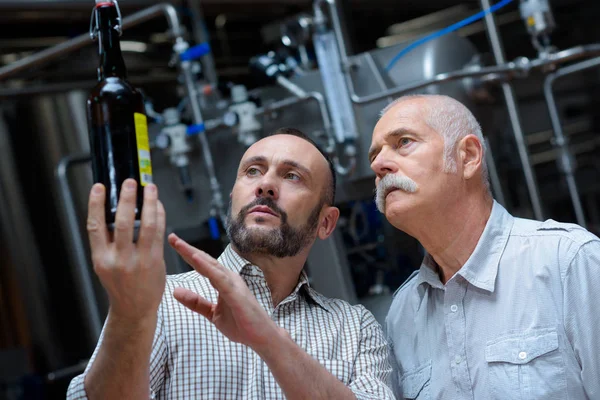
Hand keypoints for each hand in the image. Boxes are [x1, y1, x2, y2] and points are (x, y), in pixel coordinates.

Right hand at [87, 179, 165, 320]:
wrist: (135, 309)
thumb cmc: (120, 283)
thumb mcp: (105, 264)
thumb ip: (108, 241)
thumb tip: (115, 209)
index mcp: (100, 259)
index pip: (95, 226)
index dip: (95, 205)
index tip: (99, 187)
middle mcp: (118, 260)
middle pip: (121, 222)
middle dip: (126, 199)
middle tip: (130, 182)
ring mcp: (138, 261)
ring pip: (145, 225)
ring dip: (149, 203)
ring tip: (150, 188)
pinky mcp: (155, 261)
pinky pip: (159, 233)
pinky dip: (159, 216)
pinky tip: (158, 205)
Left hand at [168, 233, 278, 350]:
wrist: (261, 337)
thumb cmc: (241, 324)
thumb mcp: (213, 313)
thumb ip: (196, 302)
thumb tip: (175, 291)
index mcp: (223, 281)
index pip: (202, 265)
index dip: (187, 254)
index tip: (174, 243)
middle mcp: (228, 278)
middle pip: (205, 260)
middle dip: (188, 249)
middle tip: (172, 238)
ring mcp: (233, 284)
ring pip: (211, 265)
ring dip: (194, 254)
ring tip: (179, 244)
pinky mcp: (235, 293)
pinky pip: (218, 278)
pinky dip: (207, 267)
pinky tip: (195, 259)